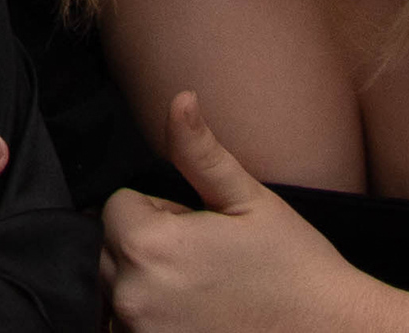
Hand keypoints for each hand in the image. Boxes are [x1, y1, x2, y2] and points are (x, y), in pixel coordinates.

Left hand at [98, 94, 386, 332]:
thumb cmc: (295, 269)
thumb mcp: (250, 201)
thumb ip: (201, 152)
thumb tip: (180, 98)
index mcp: (148, 245)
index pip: (119, 207)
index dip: (161, 213)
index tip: (201, 232)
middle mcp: (132, 296)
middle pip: (114, 251)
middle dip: (151, 249)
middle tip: (208, 264)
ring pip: (119, 293)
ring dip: (149, 288)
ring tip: (206, 296)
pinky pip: (128, 331)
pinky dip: (153, 322)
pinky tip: (200, 321)